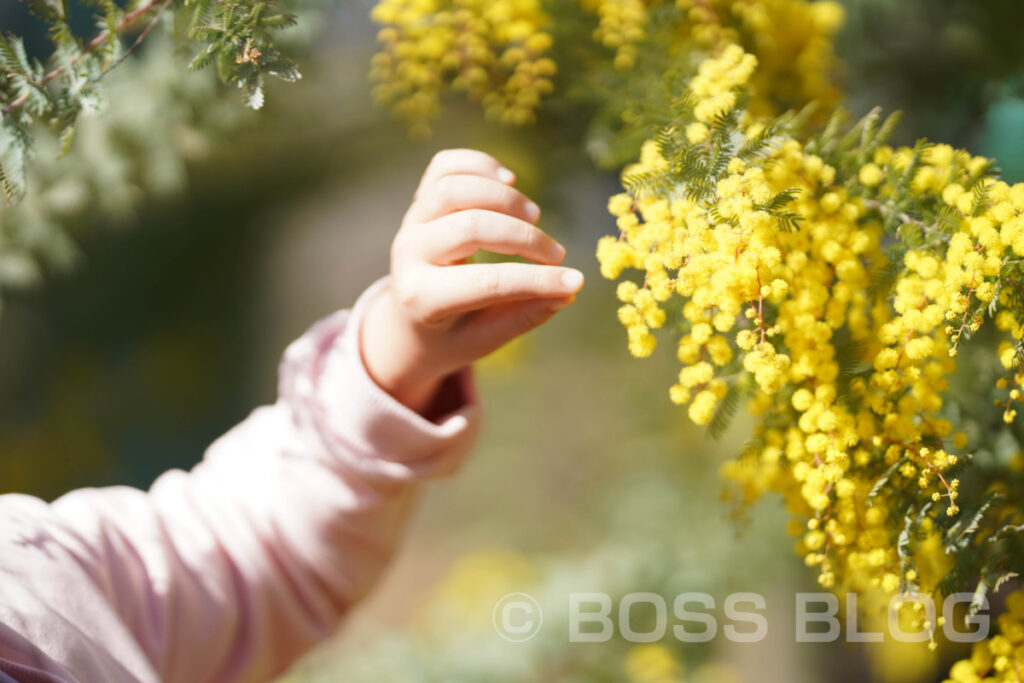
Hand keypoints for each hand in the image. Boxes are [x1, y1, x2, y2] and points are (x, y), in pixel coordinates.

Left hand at [360, 149, 583, 412]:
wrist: (406, 322)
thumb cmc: (451, 335)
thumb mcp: (484, 339)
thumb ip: (523, 315)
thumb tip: (568, 291)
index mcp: (421, 298)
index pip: (486, 283)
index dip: (537, 280)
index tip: (575, 281)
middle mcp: (409, 254)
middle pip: (470, 227)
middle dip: (524, 238)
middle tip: (555, 253)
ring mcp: (411, 223)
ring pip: (453, 188)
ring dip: (503, 197)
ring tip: (534, 215)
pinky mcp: (419, 201)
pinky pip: (443, 166)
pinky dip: (479, 165)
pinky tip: (509, 181)